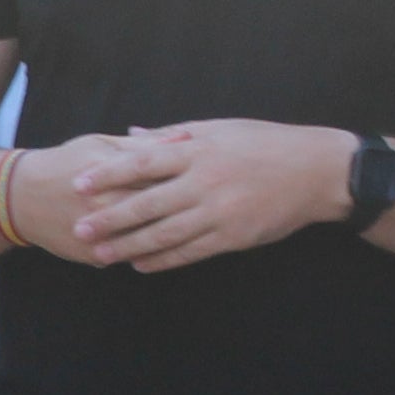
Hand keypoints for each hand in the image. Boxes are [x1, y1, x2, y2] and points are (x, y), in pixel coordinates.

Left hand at [62, 122, 352, 272]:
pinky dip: (163, 260)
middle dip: (109, 219)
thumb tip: (130, 134)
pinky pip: (190, 252)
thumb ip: (172, 136)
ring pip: (165, 235)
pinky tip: (141, 264)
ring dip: (130, 247)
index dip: (108, 175)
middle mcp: (204, 183)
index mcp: (197, 153)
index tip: (79, 184)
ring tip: (101, 255)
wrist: (316, 172)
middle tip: (79, 229)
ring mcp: (218, 213)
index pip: (141, 164)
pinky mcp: (232, 237)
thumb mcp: (218, 129)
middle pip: (147, 204)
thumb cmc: (264, 144)